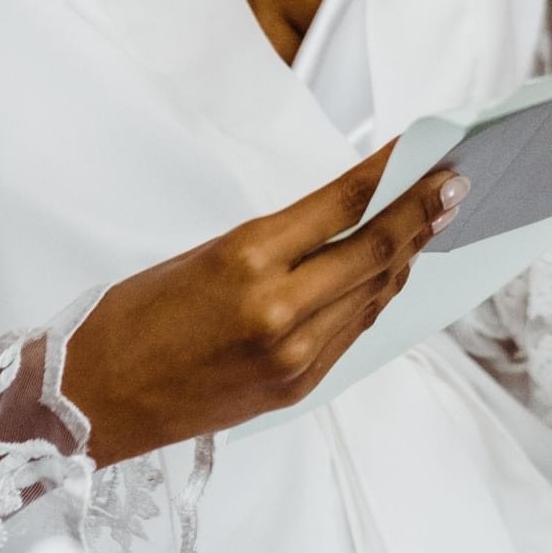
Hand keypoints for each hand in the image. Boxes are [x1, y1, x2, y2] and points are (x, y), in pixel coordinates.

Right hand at [60, 145, 464, 464]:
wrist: (93, 400)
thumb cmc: (133, 316)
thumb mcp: (202, 255)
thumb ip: (277, 242)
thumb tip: (345, 222)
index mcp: (245, 260)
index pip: (342, 206)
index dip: (393, 176)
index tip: (428, 152)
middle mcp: (279, 311)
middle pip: (374, 253)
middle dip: (422, 215)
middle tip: (458, 183)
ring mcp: (294, 357)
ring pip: (372, 295)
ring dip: (408, 255)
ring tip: (436, 221)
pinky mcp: (296, 389)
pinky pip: (354, 333)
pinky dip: (377, 296)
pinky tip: (393, 271)